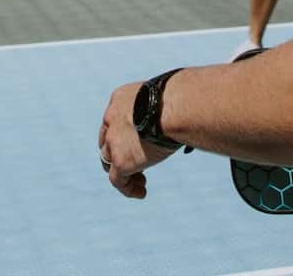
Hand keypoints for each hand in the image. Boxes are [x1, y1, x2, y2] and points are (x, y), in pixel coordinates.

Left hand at [97, 80, 178, 198]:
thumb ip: (167, 111)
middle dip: (119, 153)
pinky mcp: (120, 159)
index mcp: (121, 99)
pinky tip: (141, 193)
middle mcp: (112, 118)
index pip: (115, 119)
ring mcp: (113, 139)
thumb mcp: (167, 100)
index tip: (138, 143)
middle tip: (137, 163)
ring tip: (141, 182)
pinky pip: (117, 180)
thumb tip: (185, 119)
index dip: (124, 134)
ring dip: (123, 173)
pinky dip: (127, 188)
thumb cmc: (183, 99)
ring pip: (109, 161)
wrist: (177, 107)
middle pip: (107, 140)